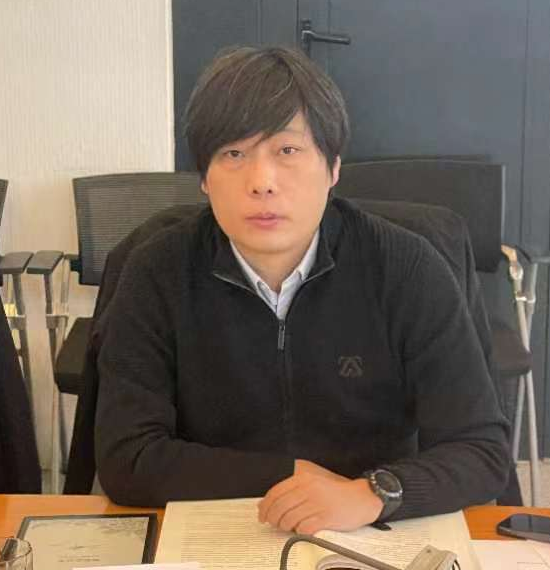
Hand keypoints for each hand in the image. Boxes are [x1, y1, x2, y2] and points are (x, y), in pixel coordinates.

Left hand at [257, 460, 382, 533]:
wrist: (360, 498)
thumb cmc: (333, 493)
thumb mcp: (311, 485)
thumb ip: (289, 492)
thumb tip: (264, 504)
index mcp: (303, 479)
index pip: (275, 492)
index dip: (265, 506)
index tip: (262, 515)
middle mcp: (308, 489)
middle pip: (279, 507)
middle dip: (273, 519)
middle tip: (274, 524)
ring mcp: (317, 503)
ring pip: (289, 520)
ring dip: (286, 527)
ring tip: (291, 526)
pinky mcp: (325, 518)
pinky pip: (303, 528)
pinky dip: (300, 531)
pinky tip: (304, 528)